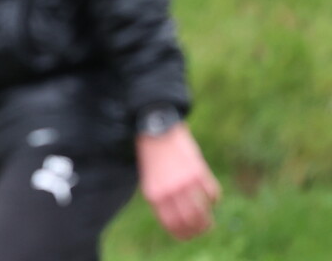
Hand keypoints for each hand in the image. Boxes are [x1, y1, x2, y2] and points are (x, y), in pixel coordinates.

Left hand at [136, 123, 220, 239]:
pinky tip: (211, 197)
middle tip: (204, 228)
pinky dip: (214, 199)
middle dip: (199, 230)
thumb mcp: (151, 181)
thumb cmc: (153, 157)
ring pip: (204, 212)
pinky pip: (213, 194)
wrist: (157, 130)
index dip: (183, 234)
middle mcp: (170, 192)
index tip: (190, 236)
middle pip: (190, 222)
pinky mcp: (199, 172)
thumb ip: (163, 200)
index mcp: (155, 196)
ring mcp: (185, 183)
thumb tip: (179, 220)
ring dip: (209, 220)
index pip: (172, 226)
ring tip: (210, 220)